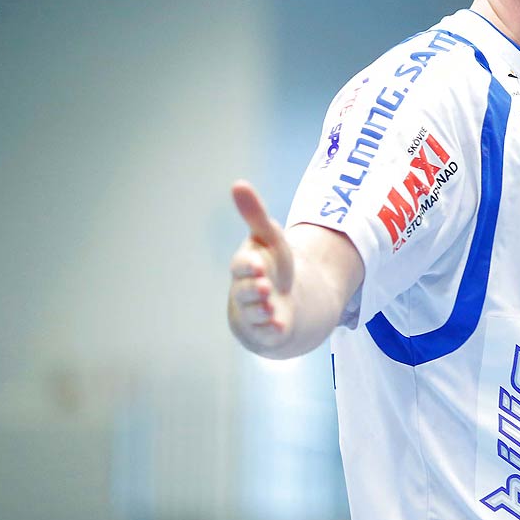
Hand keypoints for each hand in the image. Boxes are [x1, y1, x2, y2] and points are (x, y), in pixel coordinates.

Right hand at [228, 180, 296, 349]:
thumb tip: (238, 184)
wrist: (282, 301)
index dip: (247, 265)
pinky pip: (266, 335)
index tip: (257, 263)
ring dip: (261, 310)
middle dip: (254, 289)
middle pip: (245, 292)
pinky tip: (280, 327)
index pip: (241, 266)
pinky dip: (272, 332)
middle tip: (266, 285)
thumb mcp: (268, 238)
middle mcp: (246, 293)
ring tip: (271, 305)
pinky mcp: (267, 332)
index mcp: (245, 268)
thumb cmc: (272, 266)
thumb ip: (255, 215)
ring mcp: (255, 314)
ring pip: (253, 314)